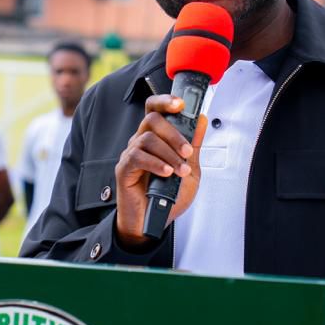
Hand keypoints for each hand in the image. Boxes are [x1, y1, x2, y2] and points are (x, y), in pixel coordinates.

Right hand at [114, 95, 207, 248]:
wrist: (154, 222)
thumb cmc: (167, 197)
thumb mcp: (190, 170)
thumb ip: (194, 145)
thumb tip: (200, 119)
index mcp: (156, 139)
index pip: (155, 110)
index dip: (165, 101)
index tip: (181, 104)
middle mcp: (141, 142)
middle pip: (152, 119)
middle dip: (174, 134)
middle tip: (187, 153)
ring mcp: (130, 154)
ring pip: (146, 138)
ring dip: (168, 153)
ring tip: (179, 170)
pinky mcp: (124, 169)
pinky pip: (137, 157)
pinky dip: (155, 163)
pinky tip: (166, 173)